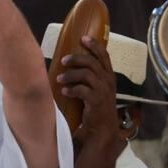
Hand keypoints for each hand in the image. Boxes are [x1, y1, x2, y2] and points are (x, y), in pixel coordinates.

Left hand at [56, 37, 120, 151]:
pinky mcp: (97, 101)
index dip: (94, 45)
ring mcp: (103, 91)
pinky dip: (71, 89)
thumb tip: (69, 64)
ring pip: (87, 74)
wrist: (102, 129)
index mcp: (109, 76)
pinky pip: (83, 90)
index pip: (104, 56)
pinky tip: (64, 91)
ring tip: (59, 79)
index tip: (83, 38)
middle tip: (63, 61)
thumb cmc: (95, 107)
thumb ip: (88, 77)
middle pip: (92, 62)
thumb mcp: (95, 89)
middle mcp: (108, 81)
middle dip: (76, 58)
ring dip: (70, 74)